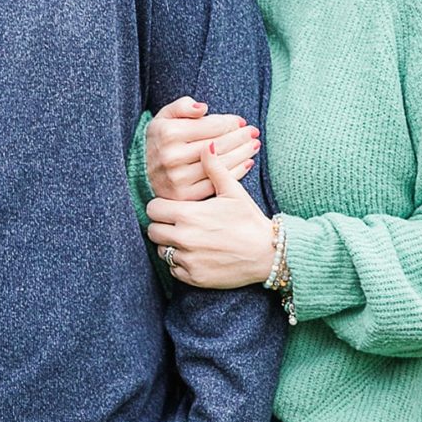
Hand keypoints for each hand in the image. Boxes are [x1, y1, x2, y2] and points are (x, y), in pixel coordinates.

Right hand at [144, 96, 259, 201]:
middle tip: (254, 132)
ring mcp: (178, 178)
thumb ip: (182, 106)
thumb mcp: (164, 116)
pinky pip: (216, 182)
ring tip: (253, 146)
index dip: (230, 123)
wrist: (142, 171)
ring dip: (242, 153)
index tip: (241, 122)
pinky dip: (236, 172)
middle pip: (218, 145)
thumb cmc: (160, 139)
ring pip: (220, 164)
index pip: (211, 126)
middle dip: (240, 137)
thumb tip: (203, 108)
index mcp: (169, 134)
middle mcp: (172, 157)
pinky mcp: (184, 196)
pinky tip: (246, 163)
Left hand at [146, 141, 278, 290]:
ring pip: (161, 251)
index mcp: (188, 214)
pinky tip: (195, 255)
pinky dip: (180, 264)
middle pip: (152, 230)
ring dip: (170, 245)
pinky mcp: (193, 277)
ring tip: (188, 239)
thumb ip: (214, 168)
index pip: (153, 209)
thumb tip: (206, 145)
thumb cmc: (250, 220)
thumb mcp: (233, 191)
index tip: (171, 208)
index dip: (161, 207)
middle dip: (162, 226)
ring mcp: (187, 260)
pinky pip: (173, 270)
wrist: (268, 253)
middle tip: (177, 224)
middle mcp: (183, 238)